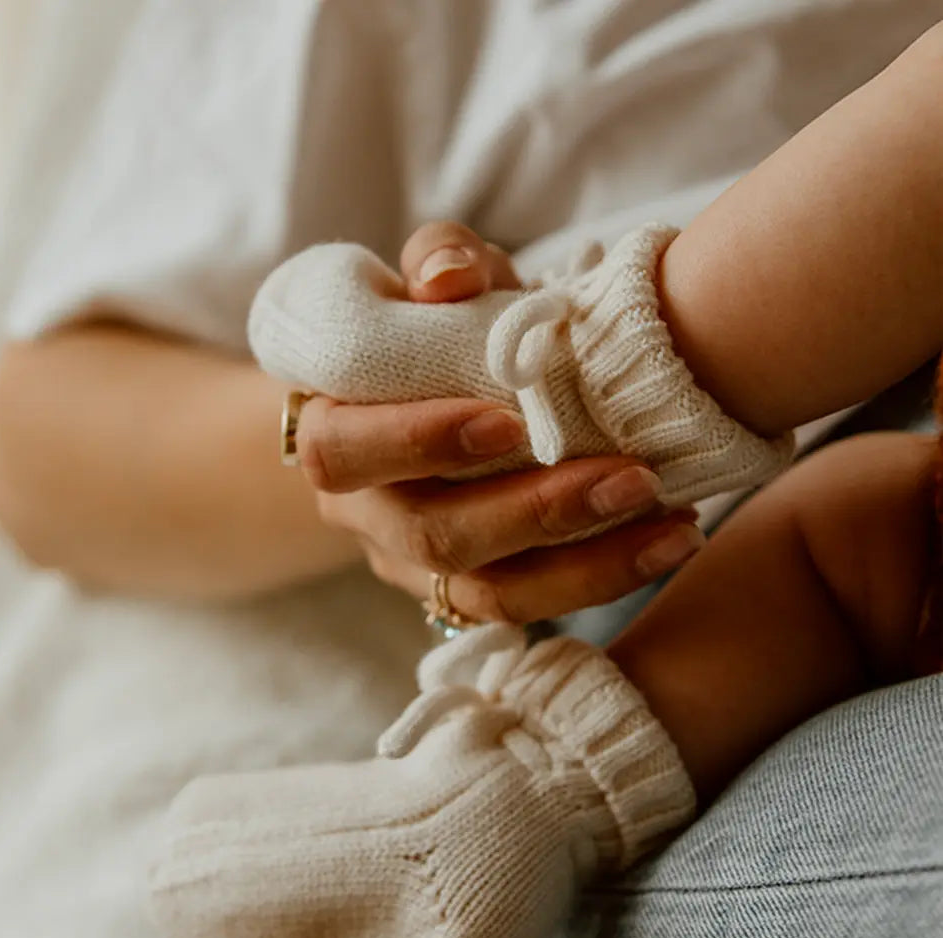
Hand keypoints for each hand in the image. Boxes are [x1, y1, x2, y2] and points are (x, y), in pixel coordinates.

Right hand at [294, 222, 703, 621]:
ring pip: (485, 594)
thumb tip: (451, 279)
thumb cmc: (431, 329)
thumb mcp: (434, 281)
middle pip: (429, 537)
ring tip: (673, 525)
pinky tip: (667, 541)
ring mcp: (410, 564)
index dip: (419, 442)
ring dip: (586, 567)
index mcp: (332, 430)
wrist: (433, 395)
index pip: (345, 452)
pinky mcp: (461, 594)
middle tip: (632, 478)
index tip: (510, 422)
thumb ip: (441, 261)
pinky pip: (526, 609)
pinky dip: (599, 579)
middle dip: (535, 512)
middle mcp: (363, 511)